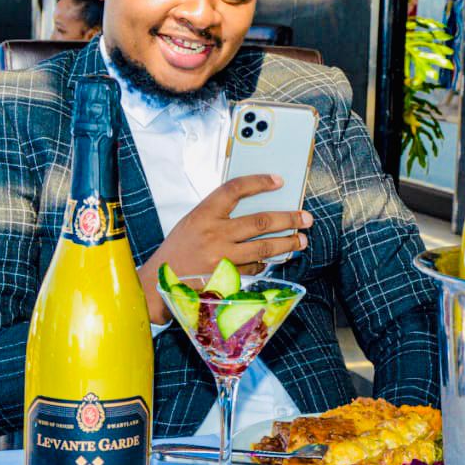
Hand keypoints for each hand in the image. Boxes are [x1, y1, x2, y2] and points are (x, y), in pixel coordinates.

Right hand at [157, 174, 311, 277]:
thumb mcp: (193, 222)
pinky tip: (272, 259)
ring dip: (287, 244)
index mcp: (203, 214)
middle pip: (261, 222)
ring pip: (264, 248)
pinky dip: (265, 262)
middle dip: (289, 219)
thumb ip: (220, 214)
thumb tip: (257, 207)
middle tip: (306, 218)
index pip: (235, 189)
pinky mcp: (227, 279)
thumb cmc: (179, 250)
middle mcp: (214, 235)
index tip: (279, 180)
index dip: (259, 182)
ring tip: (302, 240)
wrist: (158, 283)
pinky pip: (254, 268)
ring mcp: (222, 259)